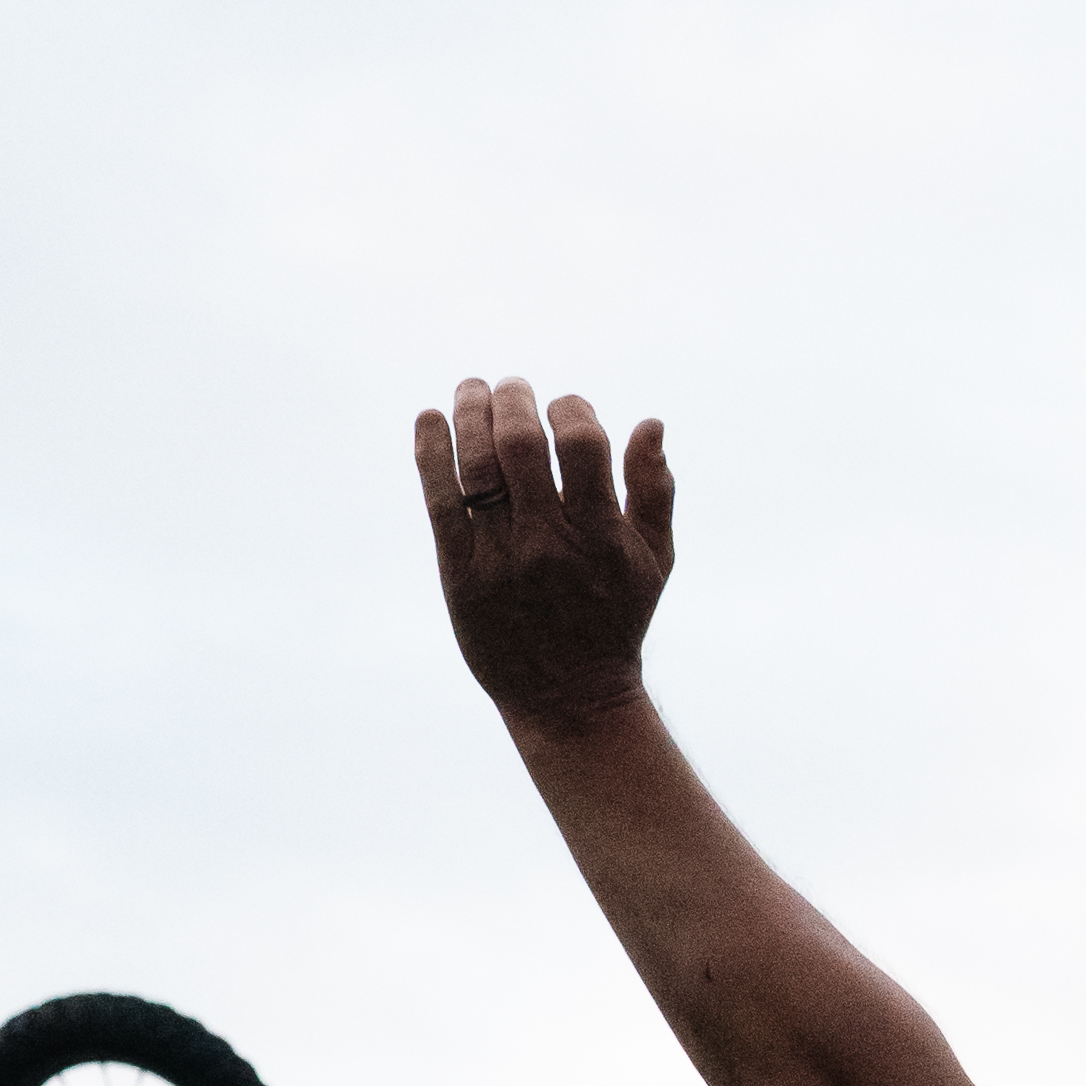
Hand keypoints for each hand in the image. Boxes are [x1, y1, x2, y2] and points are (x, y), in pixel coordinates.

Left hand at [415, 376, 675, 735]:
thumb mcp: (654, 561)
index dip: (571, 408)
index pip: (581, 442)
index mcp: (600, 536)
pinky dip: (431, 450)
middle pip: (520, 442)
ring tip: (473, 390)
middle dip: (514, 398)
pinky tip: (432, 419)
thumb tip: (650, 423)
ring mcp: (501, 559)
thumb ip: (655, 491)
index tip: (565, 409)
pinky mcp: (461, 574)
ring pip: (475, 464)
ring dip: (470, 411)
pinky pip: (439, 500)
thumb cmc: (616, 619)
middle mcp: (548, 544)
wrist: (569, 698)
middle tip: (512, 387)